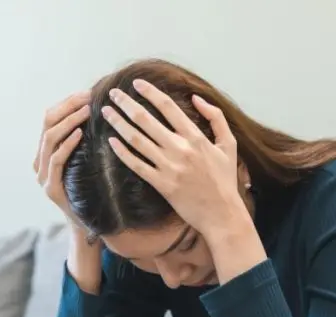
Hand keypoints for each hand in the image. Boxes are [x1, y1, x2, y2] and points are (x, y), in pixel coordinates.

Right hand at [34, 91, 102, 292]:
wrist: (89, 227)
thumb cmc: (94, 192)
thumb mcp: (90, 161)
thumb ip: (88, 141)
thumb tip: (103, 110)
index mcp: (46, 153)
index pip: (51, 117)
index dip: (68, 102)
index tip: (88, 93)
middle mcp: (40, 162)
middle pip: (47, 123)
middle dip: (68, 107)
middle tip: (88, 98)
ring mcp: (43, 176)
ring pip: (49, 138)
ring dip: (68, 121)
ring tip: (86, 111)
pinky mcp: (51, 189)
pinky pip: (56, 160)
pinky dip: (66, 143)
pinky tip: (79, 133)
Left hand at [101, 79, 249, 238]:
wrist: (221, 213)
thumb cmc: (225, 179)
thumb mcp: (229, 144)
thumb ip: (215, 118)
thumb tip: (196, 98)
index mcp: (196, 137)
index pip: (168, 107)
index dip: (150, 92)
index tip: (136, 83)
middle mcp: (180, 149)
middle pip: (146, 120)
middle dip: (126, 103)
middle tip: (113, 93)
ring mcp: (169, 167)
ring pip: (137, 140)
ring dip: (119, 123)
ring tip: (106, 112)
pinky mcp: (161, 184)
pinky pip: (137, 165)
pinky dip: (122, 152)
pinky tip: (111, 141)